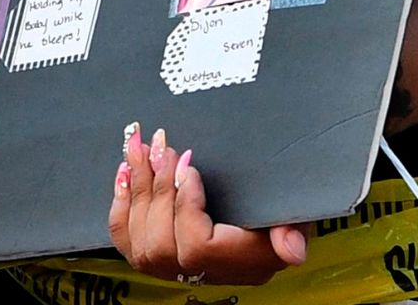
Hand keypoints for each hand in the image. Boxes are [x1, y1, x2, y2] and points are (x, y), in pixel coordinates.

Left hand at [106, 126, 307, 285]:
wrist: (264, 222)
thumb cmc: (279, 212)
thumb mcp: (296, 215)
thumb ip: (292, 230)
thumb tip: (292, 250)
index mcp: (243, 262)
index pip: (198, 247)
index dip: (185, 205)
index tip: (190, 164)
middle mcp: (208, 272)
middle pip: (162, 244)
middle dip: (156, 188)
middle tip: (159, 145)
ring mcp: (179, 269)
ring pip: (141, 243)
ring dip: (137, 189)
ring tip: (139, 150)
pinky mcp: (159, 257)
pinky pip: (128, 242)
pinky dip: (121, 206)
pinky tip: (124, 173)